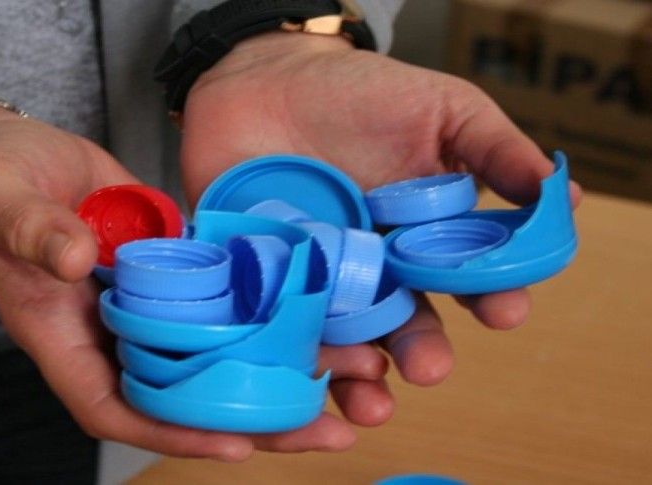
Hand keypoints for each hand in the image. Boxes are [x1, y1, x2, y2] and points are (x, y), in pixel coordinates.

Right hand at [0, 105, 381, 460]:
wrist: (17, 151)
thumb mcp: (2, 201)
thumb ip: (33, 231)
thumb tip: (75, 259)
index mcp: (65, 335)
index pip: (115, 406)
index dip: (172, 432)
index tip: (234, 444)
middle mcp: (113, 331)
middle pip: (184, 393)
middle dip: (253, 418)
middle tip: (324, 430)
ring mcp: (150, 302)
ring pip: (216, 350)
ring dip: (278, 368)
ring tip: (350, 378)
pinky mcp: (177, 266)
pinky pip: (225, 296)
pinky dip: (267, 310)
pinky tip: (318, 314)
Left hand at [180, 33, 582, 443]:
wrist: (264, 80)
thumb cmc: (356, 92)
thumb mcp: (439, 109)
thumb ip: (494, 150)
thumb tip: (564, 195)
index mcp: (424, 237)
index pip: (464, 279)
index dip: (488, 296)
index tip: (504, 310)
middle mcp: (377, 268)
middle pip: (406, 323)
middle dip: (422, 349)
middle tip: (429, 369)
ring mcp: (322, 278)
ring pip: (346, 341)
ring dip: (361, 375)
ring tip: (371, 399)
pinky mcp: (269, 280)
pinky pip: (283, 325)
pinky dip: (295, 354)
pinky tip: (306, 374)